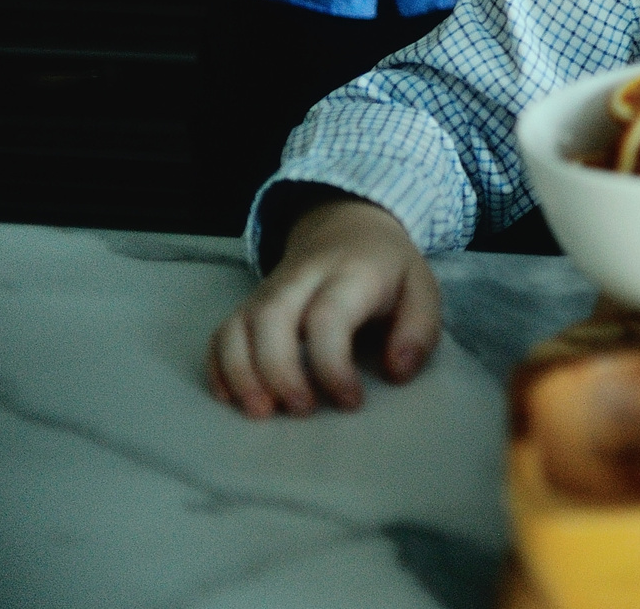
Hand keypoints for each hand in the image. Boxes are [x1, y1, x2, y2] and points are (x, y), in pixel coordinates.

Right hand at [205, 195, 439, 418]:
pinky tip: (232, 399)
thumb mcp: (421, 290)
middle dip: (279, 372)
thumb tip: (396, 372)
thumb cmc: (387, 270)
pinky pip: (221, 334)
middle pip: (270, 319)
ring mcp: (268, 290)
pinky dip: (218, 368)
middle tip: (302, 411)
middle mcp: (300, 279)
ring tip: (261, 413)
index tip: (351, 401)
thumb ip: (418, 331)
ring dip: (242, 374)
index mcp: (350, 273)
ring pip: (237, 327)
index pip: (328, 318)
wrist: (348, 226)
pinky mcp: (248, 304)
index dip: (333, 366)